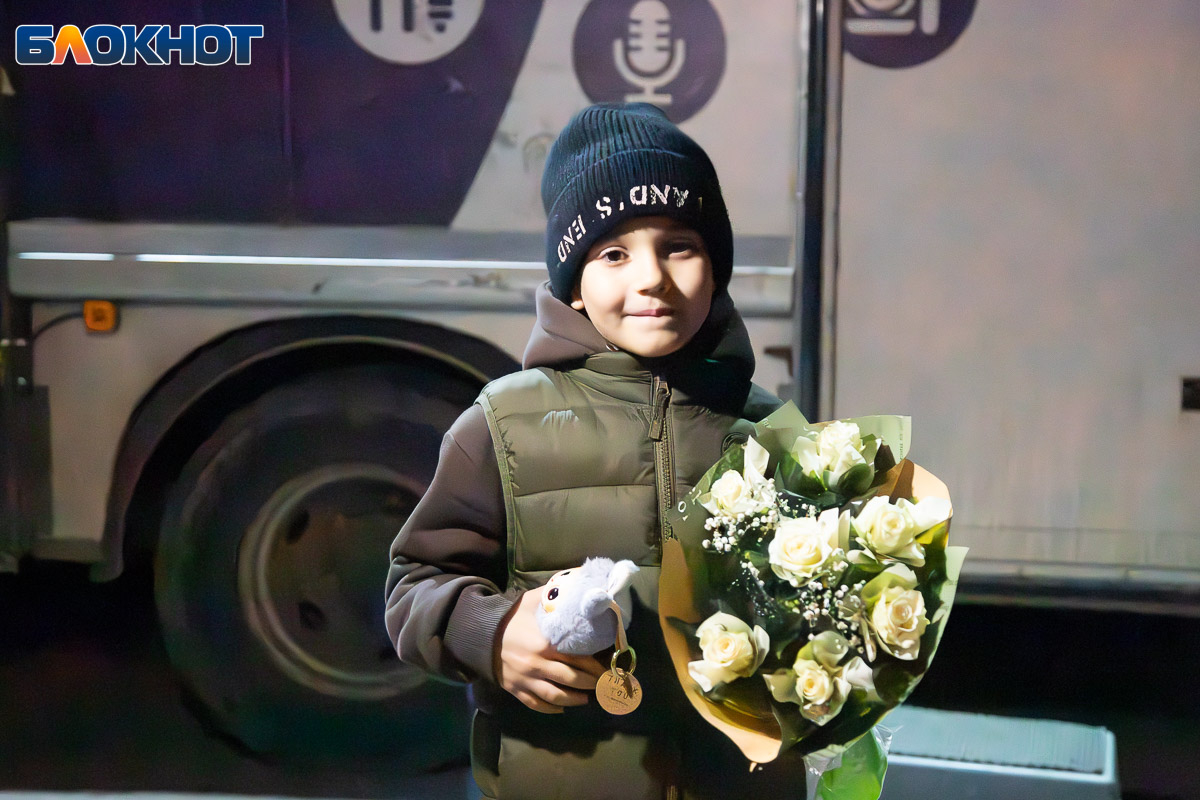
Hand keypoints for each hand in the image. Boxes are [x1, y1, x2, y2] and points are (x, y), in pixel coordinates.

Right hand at [494, 589, 605, 713]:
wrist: (480, 634)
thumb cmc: (510, 618)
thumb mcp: (531, 602)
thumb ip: (553, 596)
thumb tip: (576, 587)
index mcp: (545, 644)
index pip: (577, 659)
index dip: (595, 666)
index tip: (606, 668)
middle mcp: (537, 665)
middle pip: (570, 680)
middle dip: (590, 684)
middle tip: (602, 684)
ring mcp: (526, 680)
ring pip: (556, 696)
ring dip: (575, 700)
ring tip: (586, 698)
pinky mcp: (516, 690)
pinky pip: (536, 704)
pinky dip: (550, 709)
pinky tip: (562, 707)